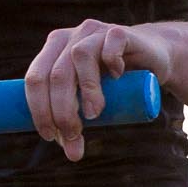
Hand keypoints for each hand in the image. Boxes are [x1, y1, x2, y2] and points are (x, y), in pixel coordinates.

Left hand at [23, 18, 176, 161]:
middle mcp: (68, 38)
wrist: (153, 57)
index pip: (34, 80)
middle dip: (60, 109)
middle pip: (55, 74)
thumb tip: (72, 155)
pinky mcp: (119, 31)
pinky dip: (111, 61)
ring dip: (86, 90)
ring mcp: (93, 31)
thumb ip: (80, 122)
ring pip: (78, 57)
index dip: (38, 109)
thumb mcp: (92, 102)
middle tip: (72, 133)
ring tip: (94, 115)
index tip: (49, 136)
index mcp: (51, 52)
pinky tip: (117, 77)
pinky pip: (110, 44)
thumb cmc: (115, 82)